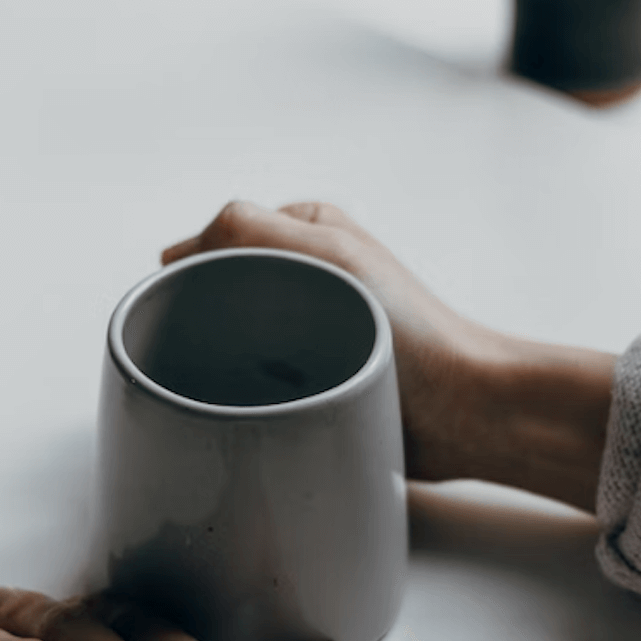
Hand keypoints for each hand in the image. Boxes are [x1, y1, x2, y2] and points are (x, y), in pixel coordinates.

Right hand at [166, 200, 618, 510]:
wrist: (464, 412)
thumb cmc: (412, 330)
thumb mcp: (328, 253)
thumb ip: (248, 228)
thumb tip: (176, 253)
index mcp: (307, 232)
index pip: (216, 241)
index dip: (192, 273)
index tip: (187, 310)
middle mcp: (306, 277)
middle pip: (218, 294)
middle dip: (203, 323)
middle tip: (207, 356)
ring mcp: (309, 332)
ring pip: (231, 343)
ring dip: (222, 366)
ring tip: (233, 386)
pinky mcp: (314, 383)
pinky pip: (256, 386)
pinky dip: (244, 397)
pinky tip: (248, 411)